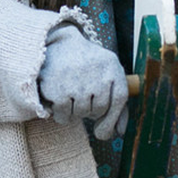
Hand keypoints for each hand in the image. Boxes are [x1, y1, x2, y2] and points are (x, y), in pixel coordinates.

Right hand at [37, 23, 128, 139]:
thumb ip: (116, 101)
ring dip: (75, 112)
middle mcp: (97, 73)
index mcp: (112, 66)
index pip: (119, 99)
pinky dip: (62, 114)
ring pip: (81, 114)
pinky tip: (60, 100)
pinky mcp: (58, 90)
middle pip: (99, 109)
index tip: (105, 131)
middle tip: (82, 96)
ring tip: (71, 94)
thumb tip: (119, 132)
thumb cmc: (86, 64)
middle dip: (91, 110)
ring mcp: (77, 82)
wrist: (57, 45)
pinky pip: (64, 116)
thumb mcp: (106, 73)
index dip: (113, 118)